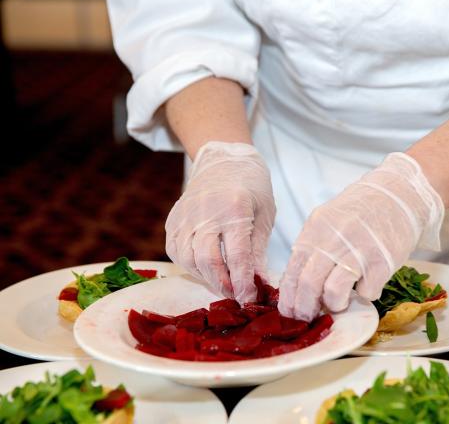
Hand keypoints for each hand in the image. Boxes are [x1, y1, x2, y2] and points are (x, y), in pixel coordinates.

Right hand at [165, 141, 274, 302]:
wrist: (224, 159)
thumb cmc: (252, 187)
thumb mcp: (264, 215)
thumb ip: (258, 251)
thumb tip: (259, 284)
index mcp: (235, 209)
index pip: (237, 256)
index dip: (242, 283)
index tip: (249, 299)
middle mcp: (206, 212)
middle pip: (208, 261)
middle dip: (222, 285)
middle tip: (236, 296)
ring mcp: (185, 215)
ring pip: (188, 259)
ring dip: (205, 277)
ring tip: (222, 282)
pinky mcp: (173, 219)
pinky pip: (175, 251)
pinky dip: (189, 265)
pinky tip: (205, 268)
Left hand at [278, 153, 443, 320]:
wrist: (398, 195)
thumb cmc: (360, 212)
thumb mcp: (327, 221)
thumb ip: (312, 247)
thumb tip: (298, 285)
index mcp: (315, 230)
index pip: (293, 270)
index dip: (289, 297)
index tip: (289, 312)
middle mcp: (333, 239)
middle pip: (309, 284)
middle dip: (305, 309)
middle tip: (309, 317)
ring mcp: (358, 251)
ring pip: (334, 292)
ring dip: (335, 304)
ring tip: (340, 302)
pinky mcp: (382, 262)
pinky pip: (367, 292)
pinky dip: (365, 294)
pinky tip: (368, 283)